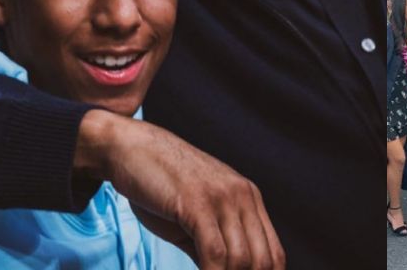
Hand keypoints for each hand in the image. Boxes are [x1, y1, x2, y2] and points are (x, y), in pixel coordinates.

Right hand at [75, 109, 284, 268]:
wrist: (132, 147)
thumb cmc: (161, 184)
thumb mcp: (196, 216)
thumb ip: (213, 245)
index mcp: (248, 199)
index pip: (274, 254)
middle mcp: (242, 196)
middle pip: (262, 261)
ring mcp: (222, 198)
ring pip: (240, 260)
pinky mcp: (197, 203)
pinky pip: (214, 252)